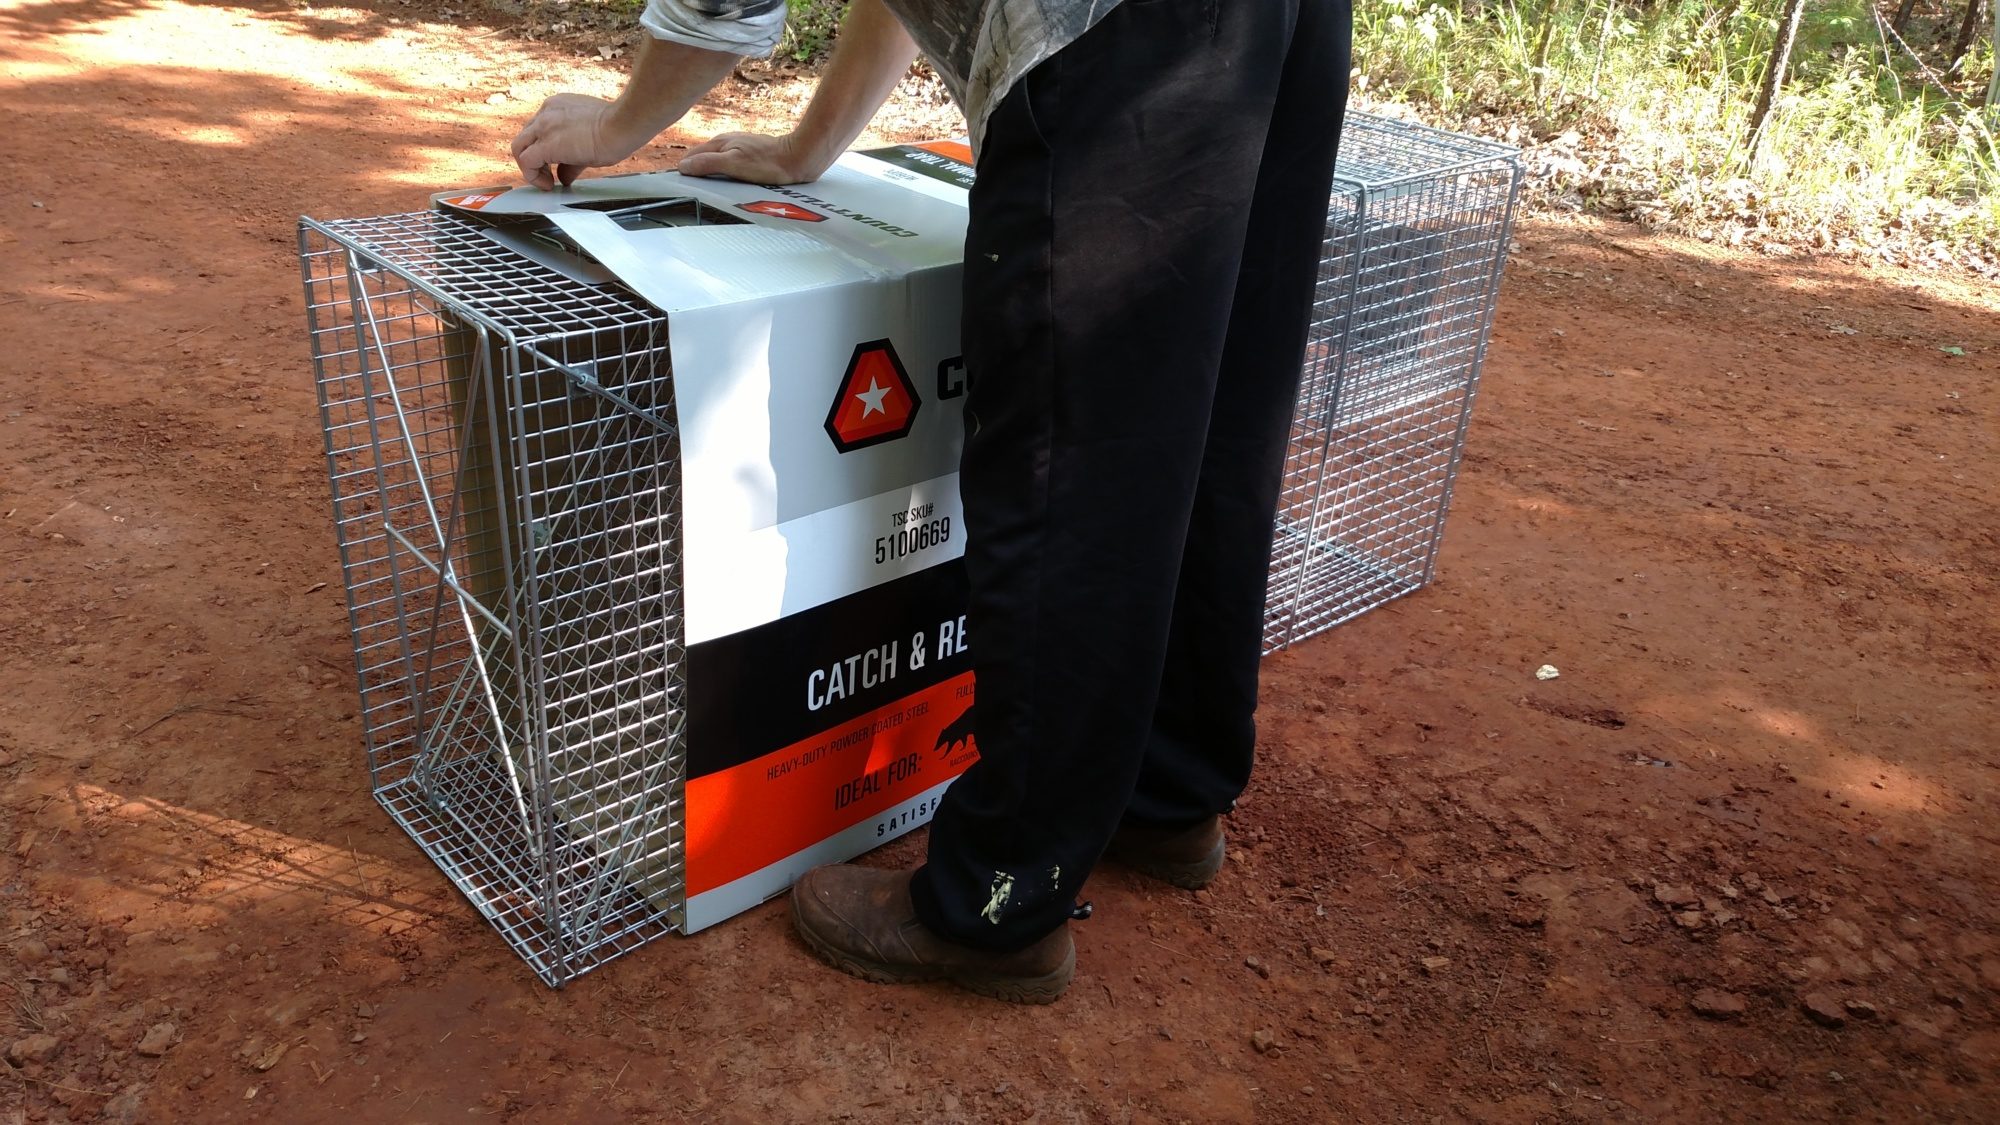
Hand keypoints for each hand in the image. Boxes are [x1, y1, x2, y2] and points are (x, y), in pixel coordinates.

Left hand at [510, 93, 646, 190]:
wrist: (622, 125)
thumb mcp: (588, 141)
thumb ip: (572, 160)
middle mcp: (546, 112)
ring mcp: (543, 126)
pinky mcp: (545, 144)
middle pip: (525, 138)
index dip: (543, 150)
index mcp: (556, 107)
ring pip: (519, 147)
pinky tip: (548, 185)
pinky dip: (532, 176)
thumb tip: (565, 177)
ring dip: (529, 168)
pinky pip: (526, 162)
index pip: (538, 129)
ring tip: (546, 182)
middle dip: (533, 159)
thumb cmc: (616, 129)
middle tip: (548, 175)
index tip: (555, 164)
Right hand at [678, 132, 830, 184]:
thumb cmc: (768, 162)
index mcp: (720, 143)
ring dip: (708, 173)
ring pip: (716, 161)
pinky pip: (730, 165)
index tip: (675, 185)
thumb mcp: (733, 164)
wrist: (798, 158)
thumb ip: (708, 164)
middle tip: (685, 188)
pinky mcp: (751, 156)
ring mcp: (739, 148)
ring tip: (702, 187)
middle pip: (702, 158)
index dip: (683, 170)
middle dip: (693, 171)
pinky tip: (727, 182)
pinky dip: (723, 173)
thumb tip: (683, 167)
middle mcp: (728, 143)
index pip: (691, 157)